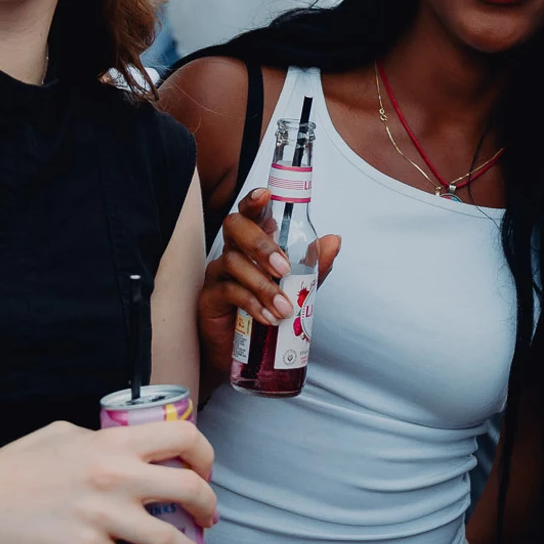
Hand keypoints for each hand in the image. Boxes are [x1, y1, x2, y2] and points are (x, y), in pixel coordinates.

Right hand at [0, 419, 216, 543]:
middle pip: (190, 488)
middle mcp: (116, 476)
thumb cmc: (16, 466)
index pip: (183, 437)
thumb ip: (103, 440)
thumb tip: (130, 448)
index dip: (204, 454)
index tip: (204, 470)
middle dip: (209, 507)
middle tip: (209, 518)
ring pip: (170, 539)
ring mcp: (103, 516)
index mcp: (113, 442)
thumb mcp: (64, 435)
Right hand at [198, 189, 340, 370]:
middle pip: (235, 227)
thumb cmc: (269, 308)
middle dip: (260, 245)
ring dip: (263, 285)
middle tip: (284, 270)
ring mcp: (219, 271)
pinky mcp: (210, 296)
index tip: (265, 195)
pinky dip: (252, 304)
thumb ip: (314, 266)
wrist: (247, 349)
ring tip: (284, 307)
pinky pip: (228, 291)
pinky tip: (268, 317)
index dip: (254, 201)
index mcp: (254, 241)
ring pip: (234, 262)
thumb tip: (334, 240)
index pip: (251, 212)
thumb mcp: (299, 287)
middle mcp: (234, 250)